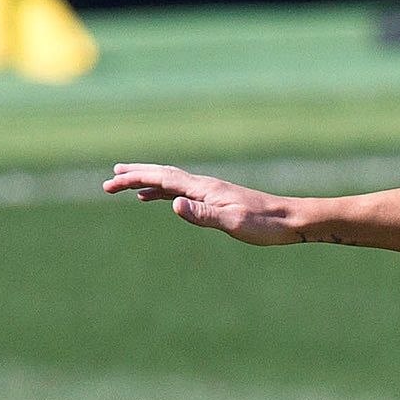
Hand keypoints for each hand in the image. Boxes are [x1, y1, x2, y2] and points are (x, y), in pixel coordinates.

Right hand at [104, 163, 305, 243]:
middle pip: (162, 175)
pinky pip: (183, 192)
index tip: (111, 183)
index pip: (161, 178)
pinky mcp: (217, 199)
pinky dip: (164, 193)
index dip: (135, 179)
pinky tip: (158, 199)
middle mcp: (204, 185)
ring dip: (147, 183)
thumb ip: (203, 214)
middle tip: (109, 181)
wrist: (291, 220)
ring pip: (170, 182)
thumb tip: (173, 204)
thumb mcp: (233, 223)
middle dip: (135, 176)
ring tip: (125, 185)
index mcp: (204, 188)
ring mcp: (210, 191)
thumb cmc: (265, 225)